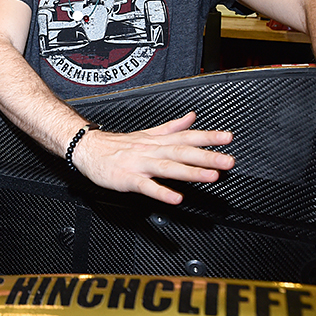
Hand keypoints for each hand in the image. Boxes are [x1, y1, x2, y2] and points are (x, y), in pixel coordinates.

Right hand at [70, 111, 234, 203]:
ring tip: (210, 176)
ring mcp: (140, 164)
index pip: (187, 136)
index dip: (208, 137)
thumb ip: (172, 127)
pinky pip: (146, 186)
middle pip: (182, 151)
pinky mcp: (128, 179)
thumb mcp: (148, 132)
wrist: (87, 149)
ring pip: (168, 167)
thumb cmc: (117, 145)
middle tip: (227, 160)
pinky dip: (161, 192)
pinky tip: (175, 198)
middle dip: (206, 156)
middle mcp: (152, 150)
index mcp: (158, 140)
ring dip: (190, 172)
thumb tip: (192, 117)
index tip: (228, 138)